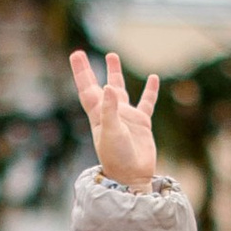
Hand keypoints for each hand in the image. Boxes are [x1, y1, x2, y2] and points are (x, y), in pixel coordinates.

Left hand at [71, 46, 160, 191]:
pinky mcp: (141, 123)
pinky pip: (146, 103)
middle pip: (98, 86)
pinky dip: (150, 91)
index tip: (76, 54)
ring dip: (115, 74)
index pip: (87, 89)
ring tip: (112, 56)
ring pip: (119, 89)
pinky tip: (153, 78)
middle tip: (81, 53)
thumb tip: (109, 86)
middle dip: (89, 71)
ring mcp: (126, 117)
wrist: (133, 177)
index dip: (81, 72)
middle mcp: (110, 113)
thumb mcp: (111, 133)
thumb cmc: (117, 157)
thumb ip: (109, 110)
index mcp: (98, 115)